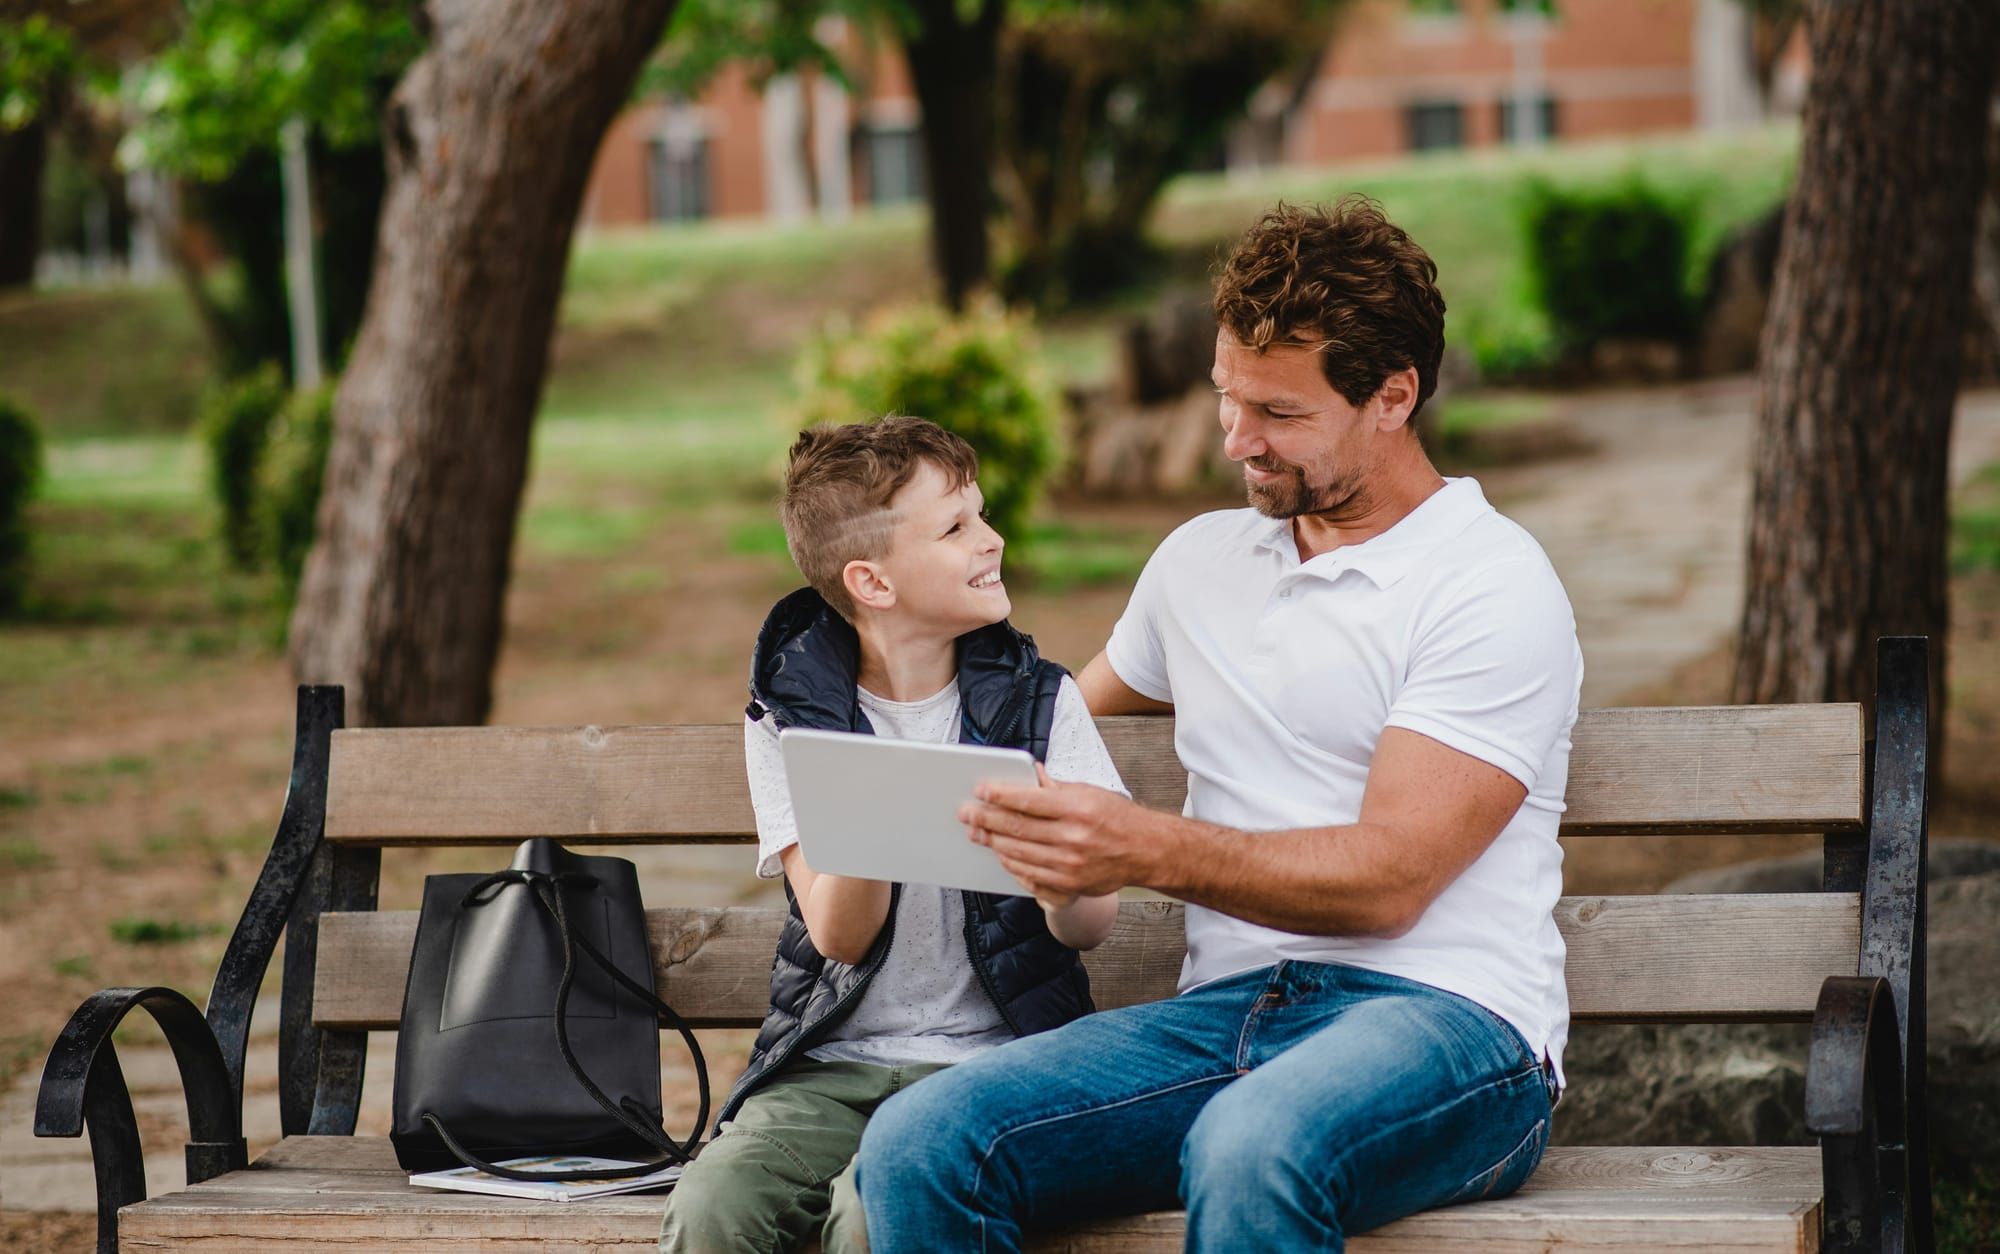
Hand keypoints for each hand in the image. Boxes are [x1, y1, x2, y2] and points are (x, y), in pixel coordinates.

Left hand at [960, 763, 1152, 899]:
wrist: (1146, 851)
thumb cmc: (1117, 818)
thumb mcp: (1090, 792)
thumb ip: (1056, 788)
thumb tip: (1029, 775)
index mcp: (1077, 809)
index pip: (1028, 801)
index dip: (999, 795)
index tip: (981, 790)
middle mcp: (1073, 838)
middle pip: (1017, 828)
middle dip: (986, 819)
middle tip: (966, 812)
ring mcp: (1069, 865)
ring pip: (1018, 853)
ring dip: (993, 841)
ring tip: (977, 831)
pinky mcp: (1069, 884)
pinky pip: (1029, 874)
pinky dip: (1010, 863)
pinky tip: (1000, 852)